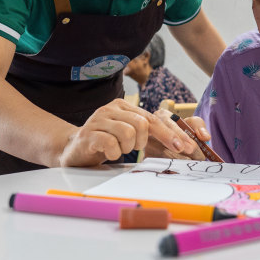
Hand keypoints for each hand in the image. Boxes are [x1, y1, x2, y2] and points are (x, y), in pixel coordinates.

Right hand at [58, 99, 197, 166]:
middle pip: (143, 124)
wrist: (73, 150)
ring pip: (129, 133)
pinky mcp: (88, 134)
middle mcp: (111, 108)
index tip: (186, 147)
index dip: (171, 133)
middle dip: (145, 142)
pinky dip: (114, 153)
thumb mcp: (129, 135)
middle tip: (134, 149)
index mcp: (124, 106)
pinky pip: (111, 144)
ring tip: (118, 149)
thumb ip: (148, 132)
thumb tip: (180, 141)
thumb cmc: (106, 143)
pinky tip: (108, 153)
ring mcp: (98, 120)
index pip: (153, 118)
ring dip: (127, 148)